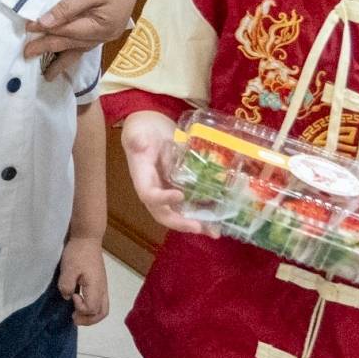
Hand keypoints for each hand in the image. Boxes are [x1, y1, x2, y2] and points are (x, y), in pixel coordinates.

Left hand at [23, 0, 146, 67]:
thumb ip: (65, 8)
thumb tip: (43, 24)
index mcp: (103, 27)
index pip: (68, 32)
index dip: (46, 32)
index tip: (27, 29)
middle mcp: (106, 35)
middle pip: (73, 44)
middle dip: (50, 50)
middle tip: (27, 55)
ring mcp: (108, 33)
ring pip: (80, 48)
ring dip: (63, 58)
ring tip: (49, 73)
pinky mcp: (107, 27)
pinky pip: (86, 43)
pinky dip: (73, 48)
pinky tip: (65, 54)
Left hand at [57, 235, 109, 325]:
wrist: (87, 238)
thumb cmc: (77, 253)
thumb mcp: (68, 268)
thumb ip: (66, 285)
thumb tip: (67, 296)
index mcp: (96, 286)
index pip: (92, 308)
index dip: (80, 308)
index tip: (71, 296)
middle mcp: (102, 289)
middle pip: (102, 313)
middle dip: (88, 320)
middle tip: (74, 317)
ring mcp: (103, 286)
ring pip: (103, 309)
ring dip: (91, 315)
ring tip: (77, 313)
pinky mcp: (100, 283)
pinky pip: (100, 302)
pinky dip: (92, 308)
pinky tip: (80, 302)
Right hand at [120, 111, 207, 234]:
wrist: (151, 126)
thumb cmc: (143, 129)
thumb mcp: (138, 131)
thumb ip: (137, 139)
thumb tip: (139, 143)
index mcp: (142, 178)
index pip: (149, 195)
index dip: (162, 199)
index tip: (179, 195)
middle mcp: (155, 190)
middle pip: (164, 213)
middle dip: (182, 223)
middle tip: (200, 228)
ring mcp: (168, 190)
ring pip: (180, 213)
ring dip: (197, 224)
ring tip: (215, 231)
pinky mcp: (182, 186)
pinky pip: (192, 204)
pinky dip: (204, 212)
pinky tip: (220, 217)